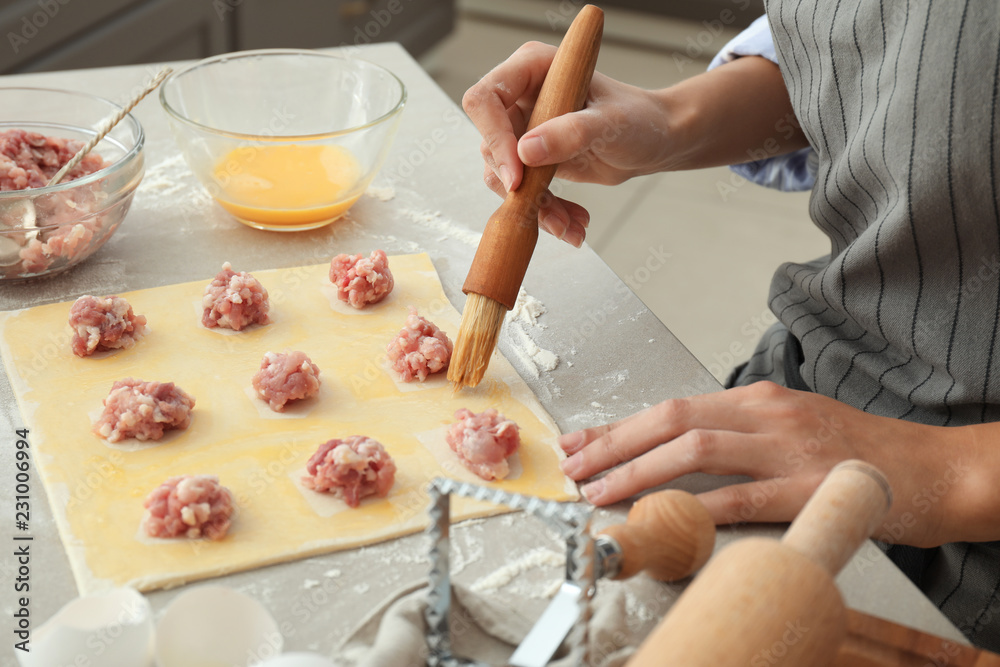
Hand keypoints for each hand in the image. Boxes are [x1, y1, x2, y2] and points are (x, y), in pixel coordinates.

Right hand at [463, 41, 672, 246]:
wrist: (654, 142)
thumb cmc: (639, 119)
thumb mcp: (610, 124)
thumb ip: (571, 133)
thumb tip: (525, 151)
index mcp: (533, 69)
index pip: (485, 99)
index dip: (494, 138)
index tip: (517, 175)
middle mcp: (521, 97)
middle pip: (489, 144)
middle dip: (518, 184)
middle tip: (547, 208)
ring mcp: (524, 130)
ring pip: (503, 175)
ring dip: (532, 206)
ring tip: (570, 224)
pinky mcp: (531, 160)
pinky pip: (520, 192)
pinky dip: (543, 213)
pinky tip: (572, 224)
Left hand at [558, 382, 982, 547]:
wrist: (934, 468)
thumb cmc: (858, 451)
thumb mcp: (790, 428)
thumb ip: (737, 437)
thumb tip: (675, 455)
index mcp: (758, 399)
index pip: (671, 407)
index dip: (619, 426)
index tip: (580, 443)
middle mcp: (766, 414)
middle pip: (671, 420)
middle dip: (613, 444)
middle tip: (574, 469)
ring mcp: (789, 449)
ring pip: (695, 452)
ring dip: (639, 473)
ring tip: (601, 494)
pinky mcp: (811, 488)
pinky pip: (742, 497)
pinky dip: (697, 509)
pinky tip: (666, 520)